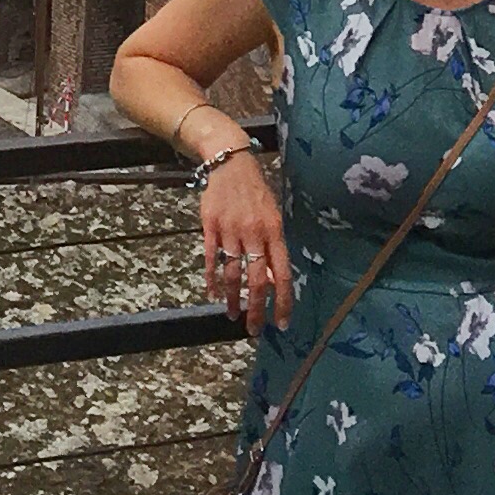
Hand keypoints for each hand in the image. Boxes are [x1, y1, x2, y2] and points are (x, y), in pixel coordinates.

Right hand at [200, 124, 294, 317]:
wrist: (231, 165)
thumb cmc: (256, 194)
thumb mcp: (273, 218)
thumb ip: (273, 249)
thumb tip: (272, 281)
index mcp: (274, 233)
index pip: (281, 274)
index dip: (283, 301)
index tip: (282, 323)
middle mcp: (254, 234)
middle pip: (256, 280)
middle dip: (256, 309)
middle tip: (254, 330)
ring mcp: (231, 231)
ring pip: (232, 273)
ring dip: (233, 299)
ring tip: (233, 316)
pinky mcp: (211, 227)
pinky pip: (212, 259)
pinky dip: (212, 280)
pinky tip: (213, 295)